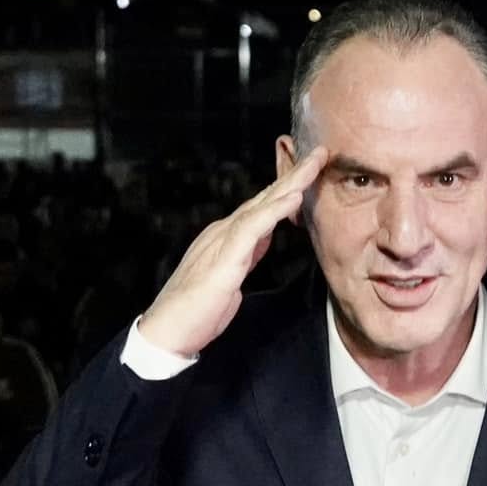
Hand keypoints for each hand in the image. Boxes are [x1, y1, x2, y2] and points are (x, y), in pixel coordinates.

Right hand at [137, 148, 329, 357]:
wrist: (166, 333)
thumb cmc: (197, 310)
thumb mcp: (232, 274)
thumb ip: (249, 252)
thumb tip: (267, 235)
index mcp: (227, 236)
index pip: (262, 205)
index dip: (288, 186)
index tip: (313, 169)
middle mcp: (223, 232)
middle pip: (264, 198)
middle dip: (294, 175)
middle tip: (320, 152)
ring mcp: (221, 243)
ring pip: (261, 205)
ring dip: (289, 184)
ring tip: (313, 165)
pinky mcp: (223, 262)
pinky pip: (252, 229)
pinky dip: (274, 211)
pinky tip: (293, 197)